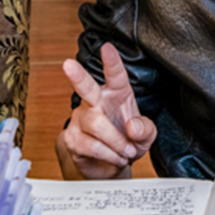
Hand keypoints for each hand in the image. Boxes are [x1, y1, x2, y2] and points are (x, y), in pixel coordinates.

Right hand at [59, 43, 155, 178]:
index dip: (111, 61)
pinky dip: (108, 154)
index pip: (115, 75)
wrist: (111, 166)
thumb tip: (132, 127)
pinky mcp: (72, 138)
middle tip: (68, 64)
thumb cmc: (128, 141)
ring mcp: (81, 119)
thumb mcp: (146, 135)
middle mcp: (96, 101)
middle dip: (77, 76)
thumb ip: (145, 129)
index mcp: (116, 93)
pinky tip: (115, 157)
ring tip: (127, 151)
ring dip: (116, 141)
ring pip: (95, 124)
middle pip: (85, 87)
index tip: (107, 48)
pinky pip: (90, 145)